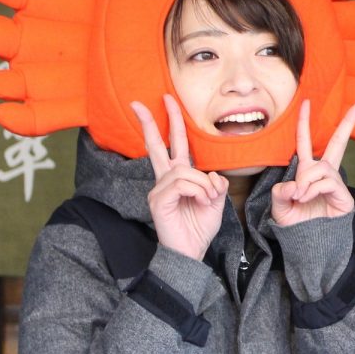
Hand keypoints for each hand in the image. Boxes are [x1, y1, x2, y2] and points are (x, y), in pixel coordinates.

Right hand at [132, 95, 228, 260]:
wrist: (191, 253)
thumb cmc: (199, 228)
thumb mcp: (215, 200)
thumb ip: (215, 183)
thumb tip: (212, 174)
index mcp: (179, 177)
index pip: (174, 145)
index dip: (171, 122)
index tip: (165, 100)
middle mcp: (165, 180)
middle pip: (158, 145)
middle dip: (153, 122)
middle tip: (138, 102)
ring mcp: (159, 190)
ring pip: (186, 171)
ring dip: (204, 185)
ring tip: (207, 200)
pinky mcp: (158, 200)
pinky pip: (183, 184)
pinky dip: (198, 192)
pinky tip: (200, 202)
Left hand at [271, 99, 354, 226]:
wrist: (308, 244)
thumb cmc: (295, 224)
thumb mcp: (279, 206)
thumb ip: (281, 192)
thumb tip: (296, 184)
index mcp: (307, 171)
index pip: (305, 142)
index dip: (304, 122)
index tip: (306, 101)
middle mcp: (324, 172)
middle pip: (338, 141)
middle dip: (350, 121)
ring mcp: (335, 182)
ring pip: (320, 167)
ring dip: (306, 180)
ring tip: (300, 197)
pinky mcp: (343, 194)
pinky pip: (326, 182)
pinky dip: (312, 189)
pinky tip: (307, 199)